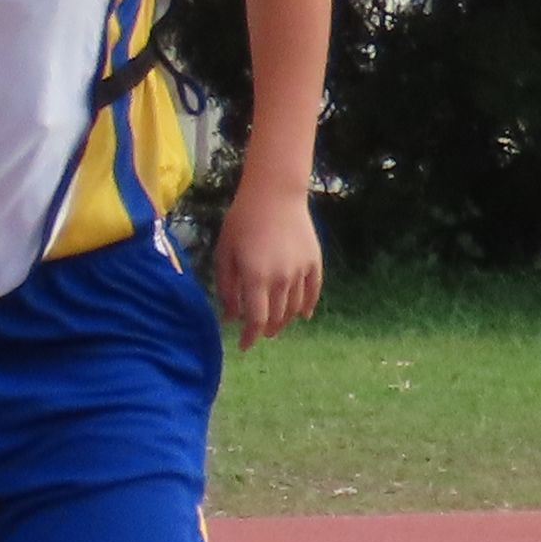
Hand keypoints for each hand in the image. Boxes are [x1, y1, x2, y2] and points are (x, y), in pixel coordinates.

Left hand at [216, 182, 322, 344]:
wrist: (274, 195)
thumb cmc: (241, 222)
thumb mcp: (225, 253)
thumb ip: (227, 287)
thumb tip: (229, 317)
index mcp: (255, 277)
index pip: (256, 320)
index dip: (249, 337)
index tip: (243, 346)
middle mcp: (281, 279)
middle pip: (277, 317)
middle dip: (266, 329)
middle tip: (258, 333)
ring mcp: (301, 271)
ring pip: (295, 308)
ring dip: (285, 321)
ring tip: (276, 326)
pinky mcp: (315, 262)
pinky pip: (314, 292)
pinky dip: (308, 306)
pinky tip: (303, 314)